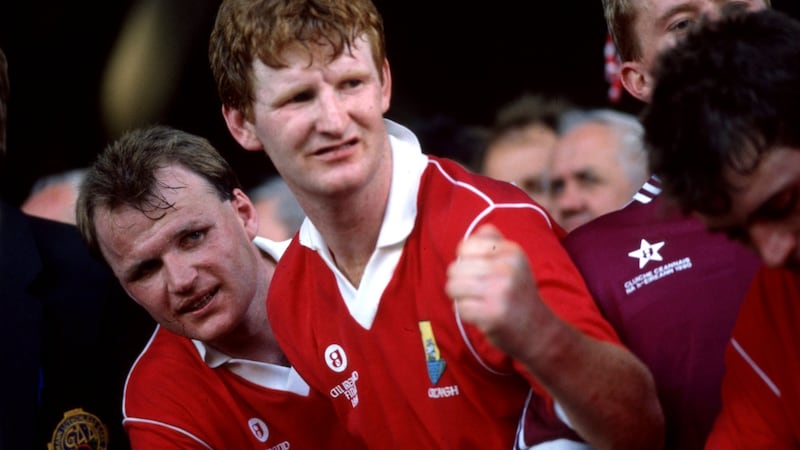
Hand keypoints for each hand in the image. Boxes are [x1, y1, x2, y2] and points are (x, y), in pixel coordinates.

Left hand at [446, 223, 543, 357]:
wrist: (539, 329)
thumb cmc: (517, 292)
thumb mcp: (514, 260)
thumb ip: (493, 241)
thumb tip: (473, 233)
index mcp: (511, 251)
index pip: (465, 246)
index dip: (464, 260)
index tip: (477, 270)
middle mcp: (507, 268)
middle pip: (455, 268)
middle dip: (459, 281)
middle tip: (476, 290)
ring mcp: (500, 292)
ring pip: (453, 287)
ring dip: (459, 297)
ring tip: (476, 301)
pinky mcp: (493, 314)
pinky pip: (460, 308)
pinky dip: (466, 313)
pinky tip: (481, 314)